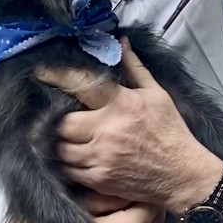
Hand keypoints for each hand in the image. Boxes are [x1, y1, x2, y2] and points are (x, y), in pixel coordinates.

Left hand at [35, 39, 222, 215]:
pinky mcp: (99, 179)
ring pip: (61, 148)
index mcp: (122, 104)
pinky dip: (68, 163)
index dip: (56, 77)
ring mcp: (101, 158)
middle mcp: (107, 130)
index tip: (40, 72)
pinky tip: (75, 157)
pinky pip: (69, 170)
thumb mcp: (157, 94)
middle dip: (59, 119)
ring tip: (65, 137)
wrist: (183, 174)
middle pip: (62, 122)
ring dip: (61, 142)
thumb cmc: (170, 131)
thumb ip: (134, 68)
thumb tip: (121, 42)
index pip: (81, 85)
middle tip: (62, 116)